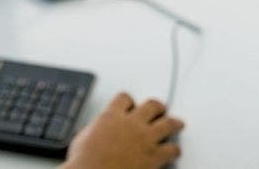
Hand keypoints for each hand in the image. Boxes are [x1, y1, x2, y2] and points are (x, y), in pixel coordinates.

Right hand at [64, 93, 183, 168]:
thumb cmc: (85, 161)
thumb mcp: (82, 138)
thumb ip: (93, 130)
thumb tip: (94, 131)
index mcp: (111, 116)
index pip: (125, 98)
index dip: (128, 101)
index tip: (130, 105)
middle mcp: (131, 123)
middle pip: (152, 105)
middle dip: (157, 107)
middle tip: (159, 110)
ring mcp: (146, 139)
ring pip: (169, 123)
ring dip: (173, 123)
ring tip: (177, 123)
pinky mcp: (155, 156)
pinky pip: (173, 149)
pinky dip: (174, 149)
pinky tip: (173, 151)